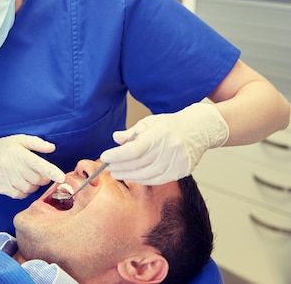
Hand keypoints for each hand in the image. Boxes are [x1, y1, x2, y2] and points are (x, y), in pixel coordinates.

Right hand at [0, 134, 65, 198]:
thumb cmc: (2, 147)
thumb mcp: (18, 140)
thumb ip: (36, 143)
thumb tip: (52, 148)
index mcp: (18, 153)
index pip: (38, 164)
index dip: (51, 171)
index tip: (62, 178)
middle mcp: (11, 165)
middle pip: (37, 179)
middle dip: (42, 178)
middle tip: (38, 172)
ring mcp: (4, 178)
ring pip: (29, 189)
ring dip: (33, 185)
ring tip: (27, 176)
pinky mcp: (0, 187)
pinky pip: (19, 195)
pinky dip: (24, 192)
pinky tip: (20, 183)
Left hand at [101, 102, 228, 184]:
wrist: (198, 130)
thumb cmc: (169, 125)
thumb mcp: (148, 123)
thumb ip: (131, 133)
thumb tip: (115, 138)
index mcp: (160, 135)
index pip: (134, 150)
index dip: (117, 155)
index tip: (105, 156)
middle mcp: (169, 150)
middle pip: (138, 164)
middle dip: (120, 166)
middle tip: (106, 166)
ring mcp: (176, 163)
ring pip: (146, 175)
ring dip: (128, 175)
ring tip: (116, 173)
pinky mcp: (180, 172)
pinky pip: (156, 180)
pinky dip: (141, 179)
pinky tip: (132, 176)